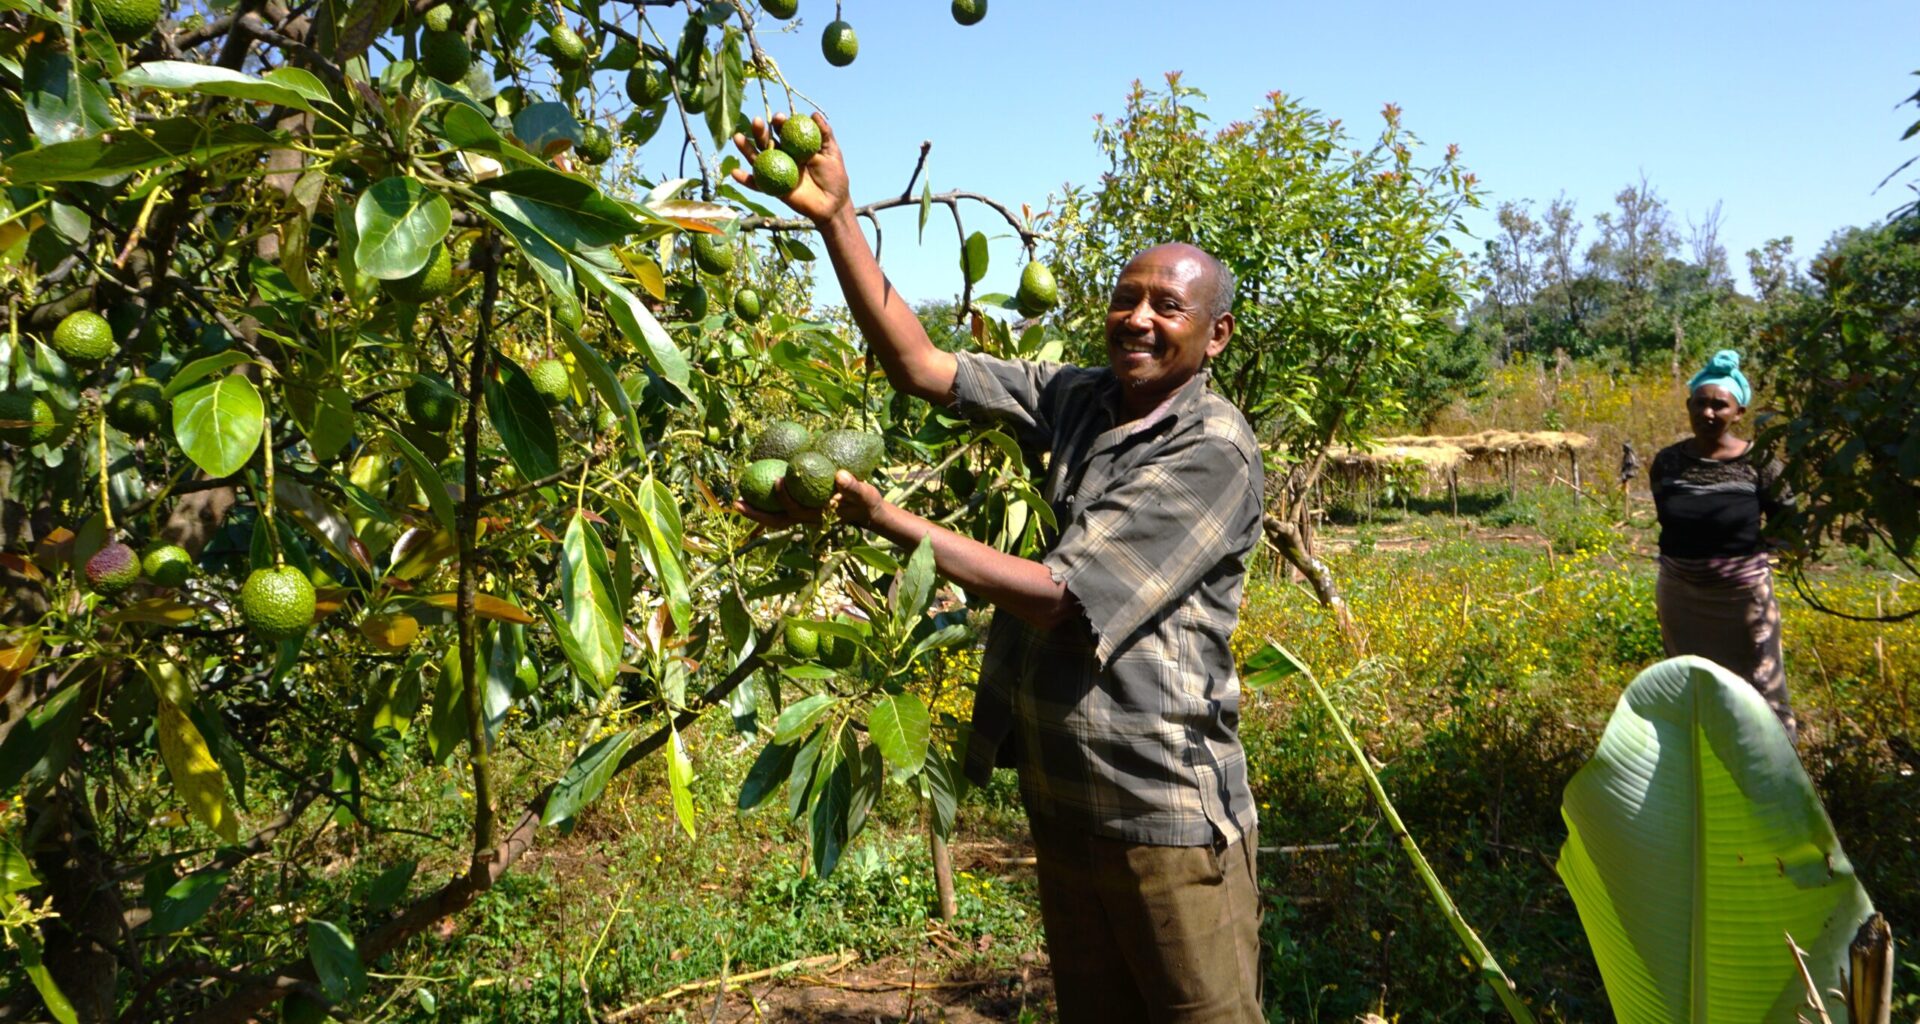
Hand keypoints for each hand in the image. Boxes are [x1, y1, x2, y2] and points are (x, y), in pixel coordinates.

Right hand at [730, 112, 850, 226]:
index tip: (779, 118)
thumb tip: (814, 115)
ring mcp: (776, 171)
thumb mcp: (832, 152)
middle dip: (760, 131)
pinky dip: (745, 179)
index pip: (784, 130)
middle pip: (767, 141)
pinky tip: (734, 173)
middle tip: (757, 121)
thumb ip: (825, 134)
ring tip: (737, 137)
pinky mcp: (772, 188)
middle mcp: (782, 156)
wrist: (832, 203)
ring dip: (746, 148)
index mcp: (795, 145)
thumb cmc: (834, 176)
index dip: (780, 123)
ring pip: (757, 158)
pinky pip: (756, 184)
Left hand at [734, 470, 883, 528]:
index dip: (784, 496)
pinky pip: (779, 508)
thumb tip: (839, 476)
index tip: (779, 478)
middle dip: (756, 514)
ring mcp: (801, 515)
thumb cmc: (864, 502)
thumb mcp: (864, 494)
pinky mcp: (802, 508)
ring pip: (774, 517)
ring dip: (755, 511)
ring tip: (737, 502)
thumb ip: (853, 486)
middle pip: (775, 520)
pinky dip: (766, 502)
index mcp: (816, 515)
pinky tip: (756, 487)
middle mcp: (805, 518)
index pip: (794, 509)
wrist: (866, 511)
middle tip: (736, 503)